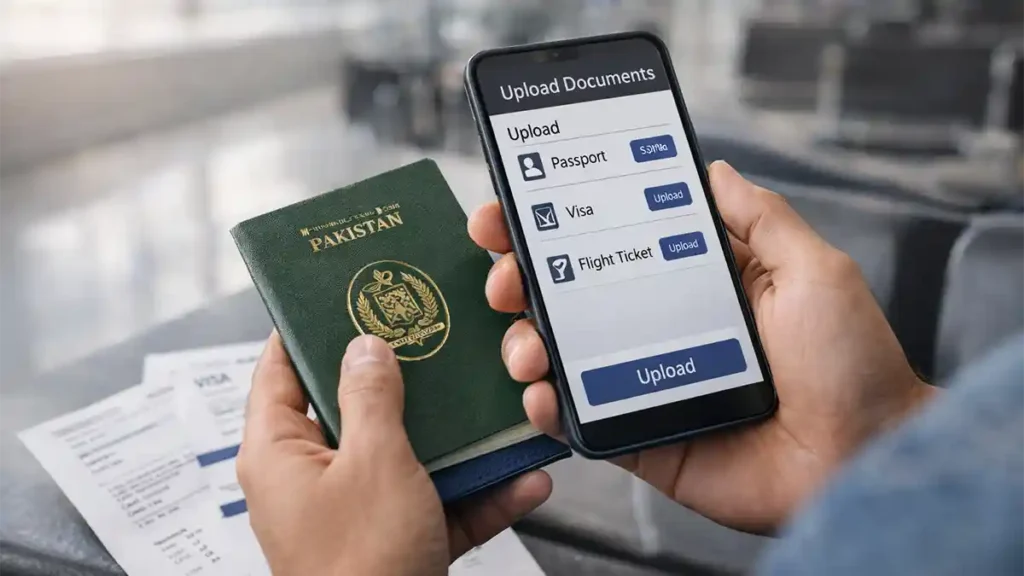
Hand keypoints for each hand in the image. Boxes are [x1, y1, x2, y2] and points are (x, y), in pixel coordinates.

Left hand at [237, 333, 551, 575]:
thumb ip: (371, 396)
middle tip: (436, 335)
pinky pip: (438, 505)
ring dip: (458, 441)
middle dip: (404, 379)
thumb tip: (363, 345)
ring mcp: (356, 511)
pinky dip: (480, 495)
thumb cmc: (362, 563)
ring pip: (407, 457)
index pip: (279, 370)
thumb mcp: (374, 461)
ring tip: (496, 407)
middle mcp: (312, 478)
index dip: (307, 327)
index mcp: (280, 452)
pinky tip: (526, 481)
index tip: (341, 292)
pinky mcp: (395, 541)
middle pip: (354, 408)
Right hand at [468, 161, 935, 533]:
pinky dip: (548, 411)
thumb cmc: (852, 365)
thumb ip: (760, 219)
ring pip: (563, 358)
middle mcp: (662, 329)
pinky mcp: (642, 438)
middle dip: (522, 280)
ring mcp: (646, 384)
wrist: (864, 459)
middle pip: (571, 298)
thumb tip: (715, 171)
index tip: (514, 212)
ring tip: (526, 344)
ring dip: (526, 344)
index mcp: (697, 284)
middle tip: (506, 275)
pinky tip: (541, 395)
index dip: (559, 227)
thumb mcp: (812, 270)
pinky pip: (581, 423)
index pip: (613, 246)